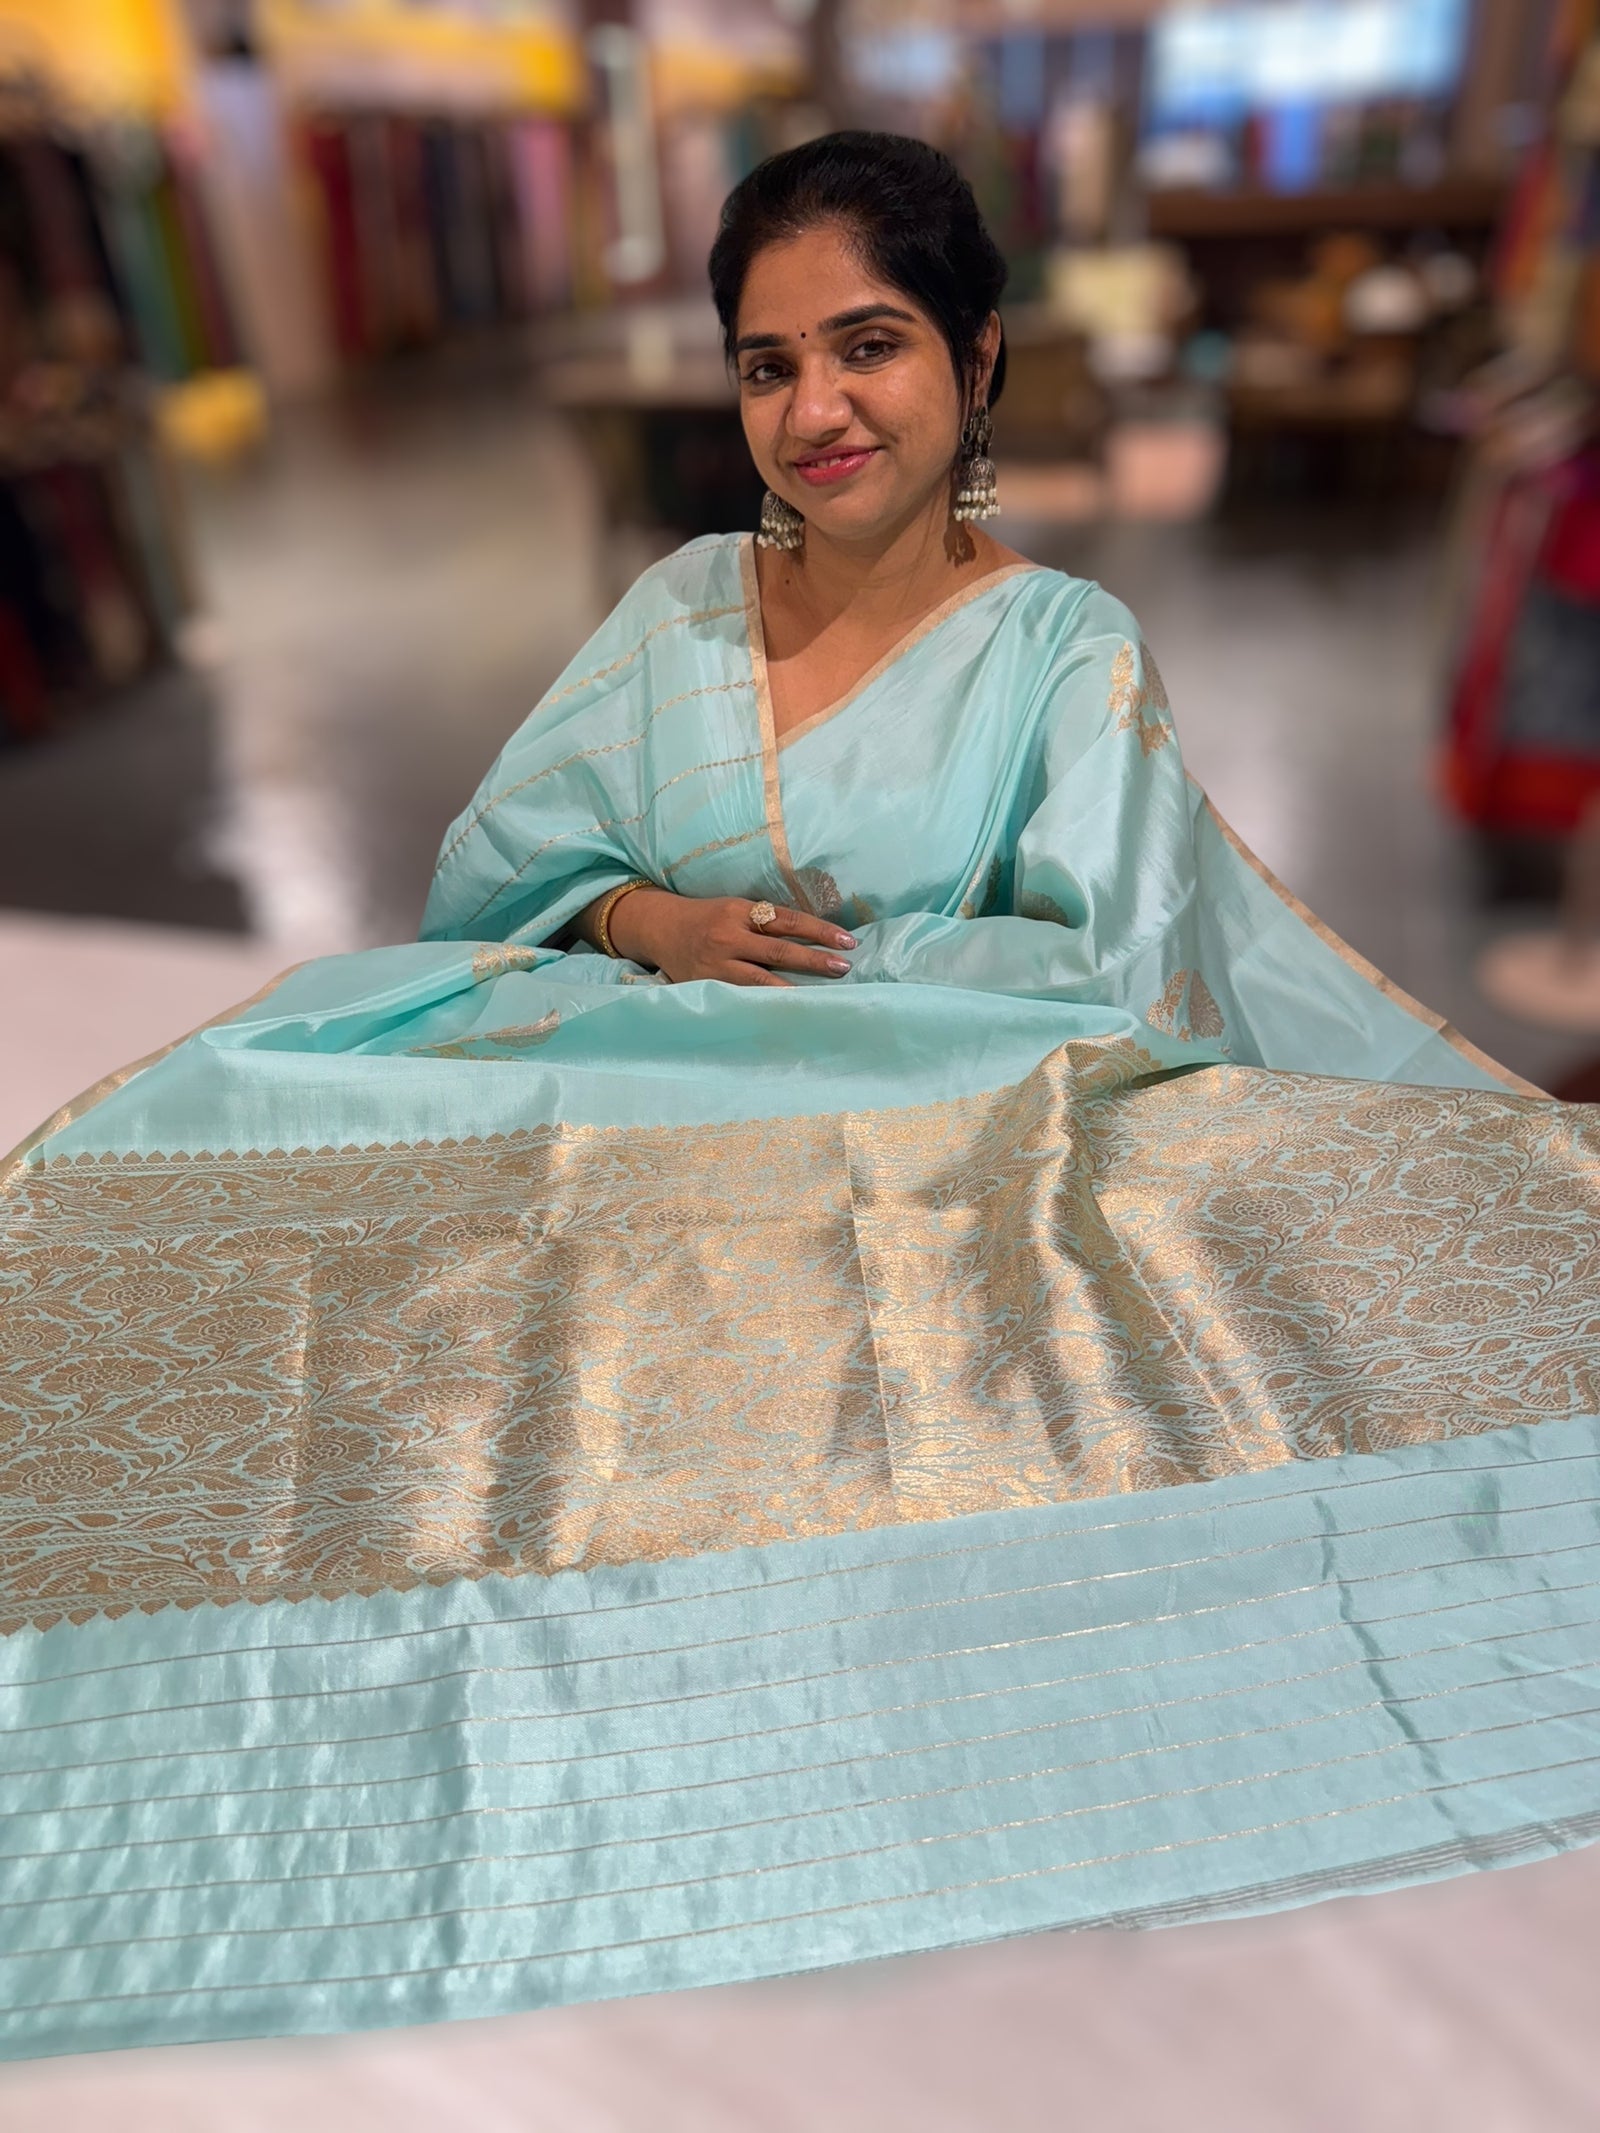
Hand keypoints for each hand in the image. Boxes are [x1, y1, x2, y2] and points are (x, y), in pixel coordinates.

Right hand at [608, 888, 854, 986]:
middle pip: (779, 950)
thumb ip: (766, 922)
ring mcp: (717, 964)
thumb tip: (814, 938)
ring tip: (822, 996)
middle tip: (844, 967)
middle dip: (815, 960)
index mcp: (740, 911)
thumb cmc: (708, 918)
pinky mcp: (708, 985)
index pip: (788, 920)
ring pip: (762, 980)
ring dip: (795, 989)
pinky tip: (787, 1012)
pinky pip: (742, 997)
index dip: (819, 931)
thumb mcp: (735, 908)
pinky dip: (766, 1005)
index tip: (847, 941)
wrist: (660, 928)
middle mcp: (729, 936)